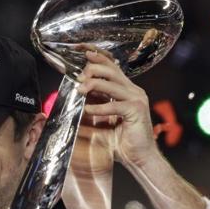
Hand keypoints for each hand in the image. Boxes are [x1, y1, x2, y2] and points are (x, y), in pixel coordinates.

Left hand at [76, 50, 158, 168]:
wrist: (139, 158)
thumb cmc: (121, 142)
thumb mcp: (100, 124)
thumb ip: (89, 112)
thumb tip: (70, 105)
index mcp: (125, 90)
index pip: (111, 66)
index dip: (97, 56)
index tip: (80, 49)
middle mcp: (132, 91)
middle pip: (111, 70)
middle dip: (92, 69)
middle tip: (78, 78)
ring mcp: (136, 99)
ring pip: (113, 83)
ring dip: (94, 84)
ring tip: (80, 90)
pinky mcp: (137, 110)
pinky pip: (115, 105)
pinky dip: (99, 108)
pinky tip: (87, 110)